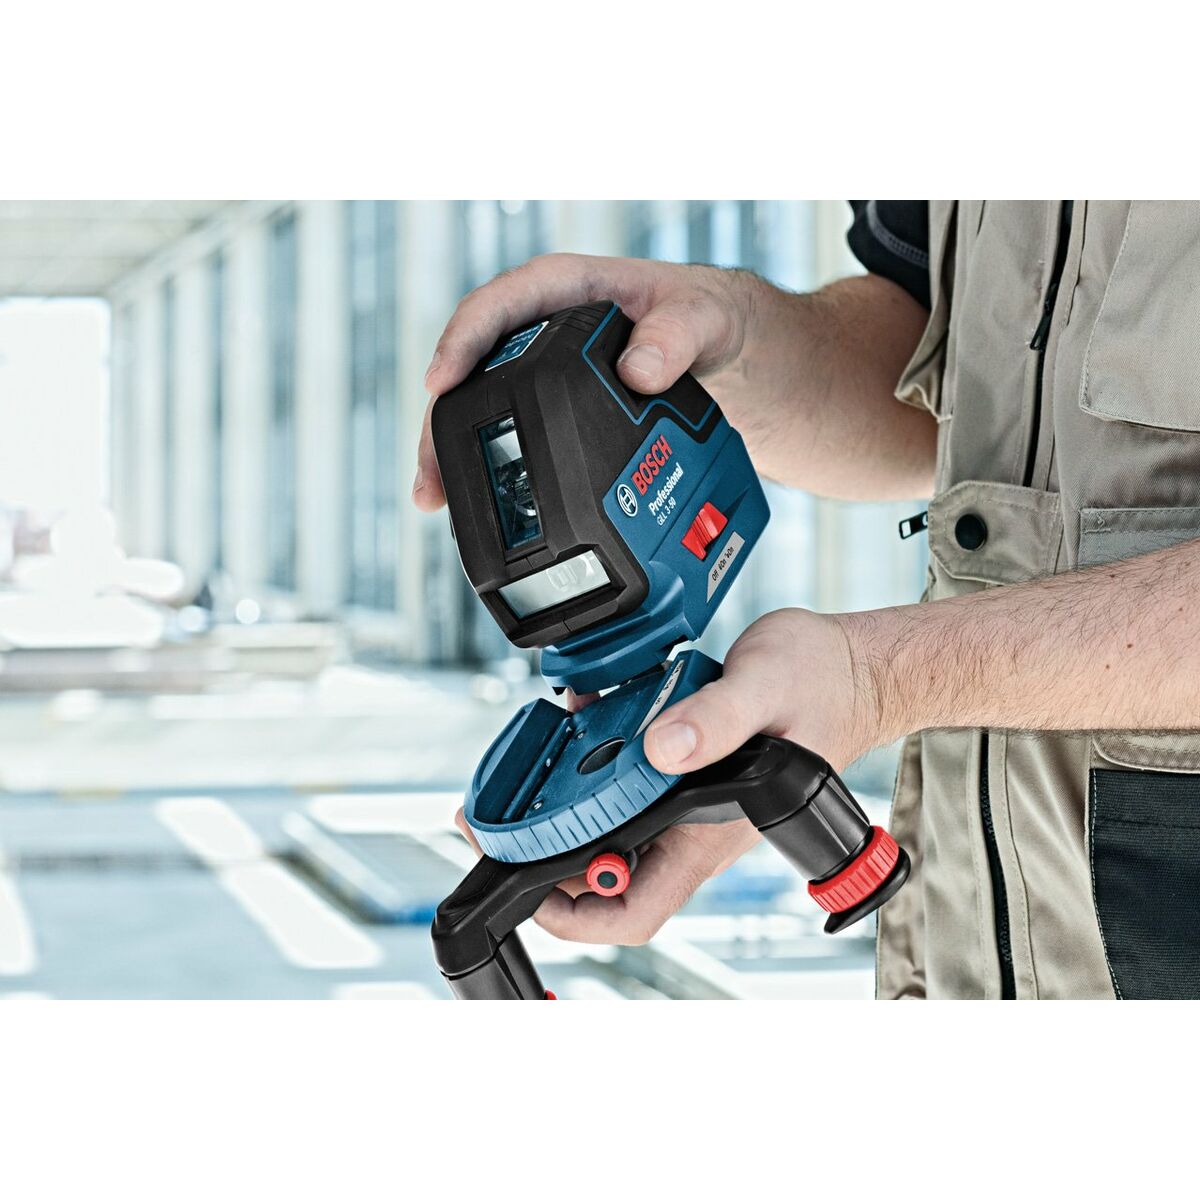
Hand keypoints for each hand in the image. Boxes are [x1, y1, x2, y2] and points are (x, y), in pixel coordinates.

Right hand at [413, 253, 758, 510]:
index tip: (439, 381)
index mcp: (568, 290)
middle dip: (442, 420)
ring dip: (453, 451)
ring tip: (435, 498)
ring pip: (482, 407)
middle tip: (431, 472)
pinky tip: (471, 502)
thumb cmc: (710, 318)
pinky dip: (488, 466)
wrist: (730, 351)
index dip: (462, 342)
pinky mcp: (555, 410)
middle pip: (473, 369)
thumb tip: (636, 371)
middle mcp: (543, 330)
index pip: (499, 306)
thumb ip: (677, 334)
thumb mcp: (705, 316)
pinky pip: (509, 432)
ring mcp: (545, 373)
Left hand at [452, 609, 884, 946]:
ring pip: (612, 832)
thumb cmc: (823, 686)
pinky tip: (578, 727)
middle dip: (546, 860)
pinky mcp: (686, 770)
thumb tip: (661, 748)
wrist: (853, 668)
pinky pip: (628, 786)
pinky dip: (593, 769)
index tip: (526, 887)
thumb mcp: (766, 688)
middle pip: (608, 878)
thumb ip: (716, 718)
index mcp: (708, 830)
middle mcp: (693, 826)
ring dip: (565, 813)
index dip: (575, 916)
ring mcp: (689, 803)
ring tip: (524, 777)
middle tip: (496, 822)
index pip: (636, 909)